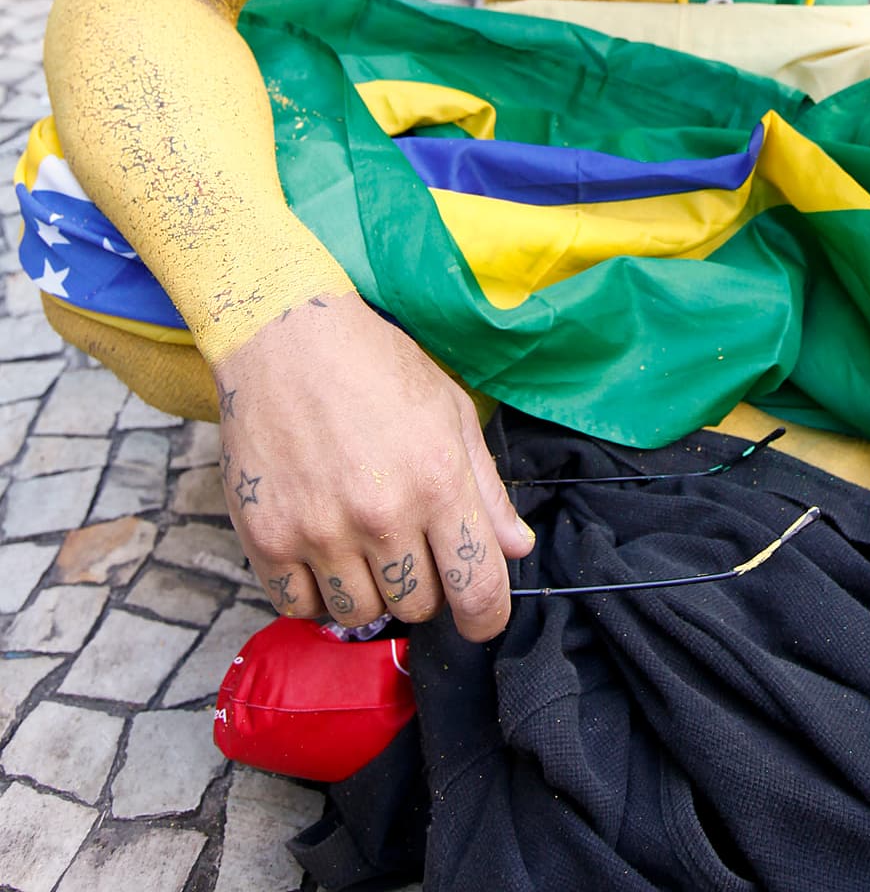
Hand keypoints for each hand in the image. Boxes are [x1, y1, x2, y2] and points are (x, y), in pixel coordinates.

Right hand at [213, 291, 533, 639]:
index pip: (479, 590)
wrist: (284, 336)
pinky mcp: (267, 536)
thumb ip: (486, 488)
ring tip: (361, 544)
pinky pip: (298, 607)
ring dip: (368, 591)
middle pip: (417, 608)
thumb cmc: (375, 366)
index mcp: (438, 480)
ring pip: (360, 614)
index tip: (479, 617)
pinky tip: (321, 553)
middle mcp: (383, 514)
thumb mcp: (449, 411)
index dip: (486, 618)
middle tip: (408, 548)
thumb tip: (516, 548)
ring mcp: (321, 530)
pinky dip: (313, 593)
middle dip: (423, 588)